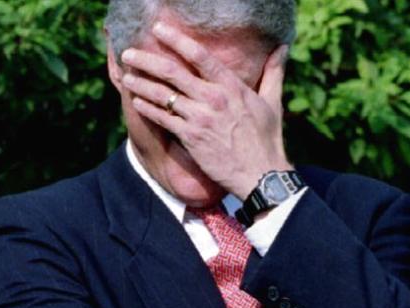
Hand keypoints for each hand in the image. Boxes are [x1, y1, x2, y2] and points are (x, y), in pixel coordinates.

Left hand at [119, 22, 291, 198]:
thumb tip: (282, 48)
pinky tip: (136, 102)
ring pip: (162, 95)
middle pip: (172, 72)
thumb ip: (274, 73)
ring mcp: (201, 118)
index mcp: (232, 87)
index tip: (158, 30)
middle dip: (147, 60)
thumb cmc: (268, 139)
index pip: (200, 56)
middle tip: (129, 52)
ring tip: (127, 77)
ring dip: (140, 84)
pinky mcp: (191, 138)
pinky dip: (147, 108)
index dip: (176, 40)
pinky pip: (163, 118)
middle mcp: (214, 99)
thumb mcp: (273, 103)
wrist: (261, 175)